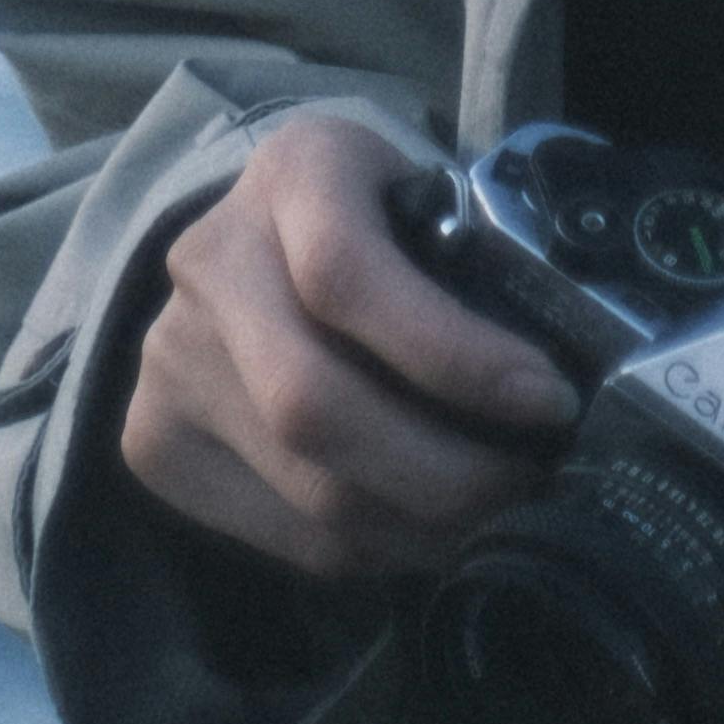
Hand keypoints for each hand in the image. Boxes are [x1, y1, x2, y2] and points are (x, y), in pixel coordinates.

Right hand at [119, 110, 578, 584]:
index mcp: (293, 171)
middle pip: (313, 404)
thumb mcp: (426, 199)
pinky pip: (285, 534)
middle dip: (447, 471)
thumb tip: (571, 380)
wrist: (249, 238)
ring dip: (423, 526)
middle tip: (533, 486)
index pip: (348, 276)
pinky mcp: (153, 444)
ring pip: (307, 489)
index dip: (454, 353)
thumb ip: (478, 264)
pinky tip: (425, 529)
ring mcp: (167, 359)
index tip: (547, 399)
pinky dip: (375, 551)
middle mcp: (209, 260)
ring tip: (494, 517)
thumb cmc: (377, 219)